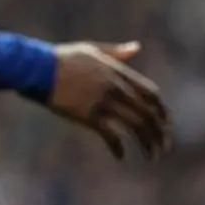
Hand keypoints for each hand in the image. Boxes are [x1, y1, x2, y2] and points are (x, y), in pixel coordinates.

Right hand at [47, 41, 169, 159]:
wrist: (37, 68)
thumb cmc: (62, 59)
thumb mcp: (92, 50)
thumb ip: (116, 52)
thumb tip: (136, 47)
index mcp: (118, 72)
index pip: (152, 94)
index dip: (163, 111)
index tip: (167, 124)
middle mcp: (116, 88)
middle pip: (148, 114)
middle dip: (159, 133)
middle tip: (163, 147)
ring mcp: (103, 102)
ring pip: (136, 126)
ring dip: (147, 143)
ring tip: (152, 156)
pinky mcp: (89, 116)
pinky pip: (111, 136)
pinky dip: (118, 148)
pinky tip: (121, 157)